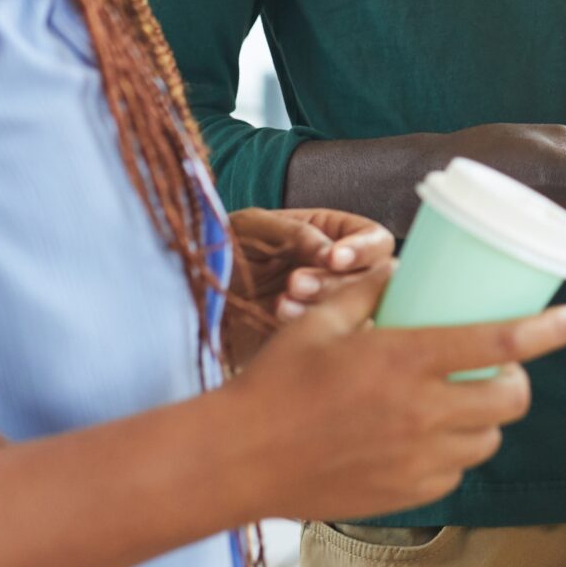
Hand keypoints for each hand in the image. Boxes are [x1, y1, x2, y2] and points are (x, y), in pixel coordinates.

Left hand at [222, 207, 394, 367]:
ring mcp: (329, 307)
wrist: (190, 294)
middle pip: (372, 279)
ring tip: (281, 302)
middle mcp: (338, 272)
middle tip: (295, 283)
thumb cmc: (221, 250)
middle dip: (334, 281)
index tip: (334, 259)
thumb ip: (296, 233)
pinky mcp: (315, 337)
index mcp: (332, 234)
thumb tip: (332, 254)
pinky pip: (333, 339)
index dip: (363, 250)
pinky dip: (310, 329)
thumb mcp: (253, 227)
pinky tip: (278, 319)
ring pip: (358, 312)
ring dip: (323, 307)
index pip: (375, 240)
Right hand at [223, 261, 565, 520]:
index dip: (548, 330)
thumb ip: (372, 289)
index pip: (500, 343)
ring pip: (487, 440)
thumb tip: (404, 265)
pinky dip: (454, 455)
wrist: (238, 459)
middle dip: (517, 382)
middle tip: (502, 368)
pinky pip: (454, 474)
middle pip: (509, 399)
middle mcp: (421, 413)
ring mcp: (416, 460)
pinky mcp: (405, 495)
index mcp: (407, 360)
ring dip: (487, 419)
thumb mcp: (322, 320)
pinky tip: (431, 439)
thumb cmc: (275, 383)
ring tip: (465, 402)